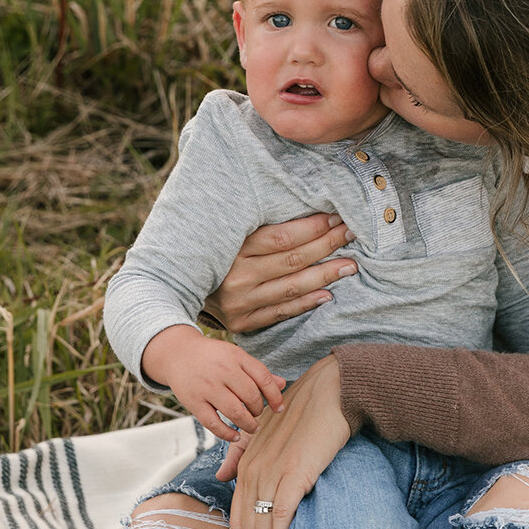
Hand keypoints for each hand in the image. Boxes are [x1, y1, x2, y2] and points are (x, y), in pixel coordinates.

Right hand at [141, 326, 284, 441]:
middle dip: (259, 410)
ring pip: (235, 412)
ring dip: (247, 424)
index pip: (263, 378)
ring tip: (251, 427)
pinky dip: (227, 434)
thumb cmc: (213, 357)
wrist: (178, 354)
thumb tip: (283, 384)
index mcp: (236, 357)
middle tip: (258, 414)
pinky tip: (235, 436)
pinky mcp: (194, 402)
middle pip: (251, 396)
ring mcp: (207, 387)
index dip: (275, 396)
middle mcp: (223, 371)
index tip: (279, 408)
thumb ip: (258, 372)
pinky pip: (214, 423)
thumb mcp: (236, 357)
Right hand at [204, 214, 356, 334]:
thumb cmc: (214, 254)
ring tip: (350, 265)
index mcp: (233, 248)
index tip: (337, 217)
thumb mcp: (228, 233)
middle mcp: (236, 277)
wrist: (177, 289)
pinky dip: (305, 303)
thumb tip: (306, 206)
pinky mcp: (242, 323)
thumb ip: (259, 224)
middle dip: (327, 245)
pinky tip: (328, 294)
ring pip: (291, 287)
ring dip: (325, 275)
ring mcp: (239, 303)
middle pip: (292, 260)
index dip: (313, 227)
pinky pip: (281, 313)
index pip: (281, 237)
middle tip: (351, 235)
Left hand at [223, 355, 351, 528]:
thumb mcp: (262, 432)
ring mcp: (272, 473)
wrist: (329, 393)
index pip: (236, 519)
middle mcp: (253, 470)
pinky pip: (282, 517)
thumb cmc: (301, 412)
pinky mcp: (295, 474)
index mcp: (245, 464)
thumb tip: (221, 475)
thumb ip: (239, 453)